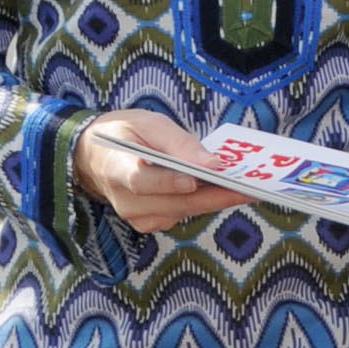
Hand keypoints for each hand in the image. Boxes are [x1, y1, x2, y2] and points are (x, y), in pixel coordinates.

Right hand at [73, 110, 236, 226]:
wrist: (98, 158)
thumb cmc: (127, 134)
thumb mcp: (148, 123)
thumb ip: (178, 143)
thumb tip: (213, 164)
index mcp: (116, 168)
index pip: (141, 182)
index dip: (169, 182)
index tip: (196, 179)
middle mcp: (125, 200)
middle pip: (173, 203)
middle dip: (214, 195)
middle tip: (250, 188)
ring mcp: (136, 217)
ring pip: (183, 211)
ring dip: (214, 200)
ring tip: (246, 188)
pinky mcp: (149, 224)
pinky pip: (182, 215)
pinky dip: (202, 202)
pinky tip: (222, 191)